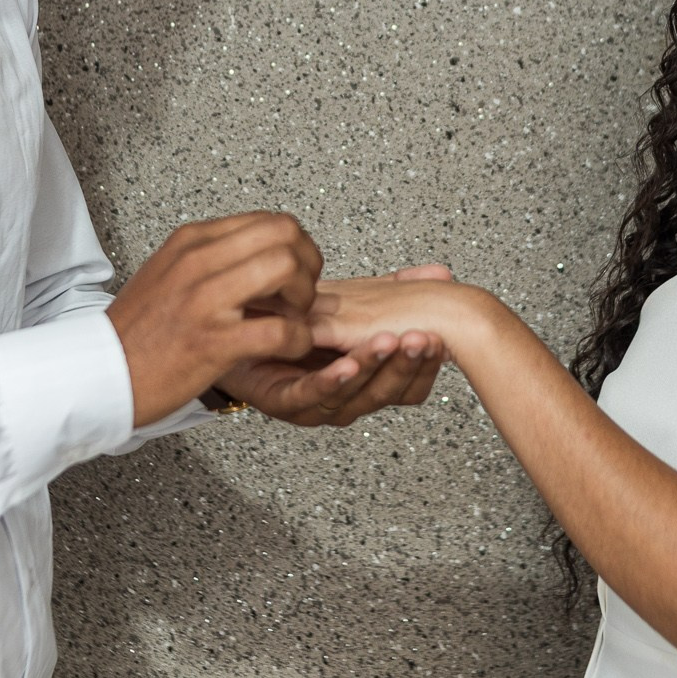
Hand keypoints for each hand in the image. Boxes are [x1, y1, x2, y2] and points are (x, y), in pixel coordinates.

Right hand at [108, 212, 321, 426]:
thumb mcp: (166, 273)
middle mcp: (199, 262)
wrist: (98, 375)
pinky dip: (298, 339)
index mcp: (191, 242)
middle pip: (285, 232)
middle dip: (309, 263)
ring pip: (286, 268)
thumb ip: (206, 257)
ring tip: (293, 319)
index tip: (295, 272)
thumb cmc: (134, 333)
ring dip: (305, 296)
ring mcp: (205, 300)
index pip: (268, 219)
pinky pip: (280, 330)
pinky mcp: (213, 342)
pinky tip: (287, 347)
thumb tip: (250, 251)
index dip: (296, 245)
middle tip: (301, 294)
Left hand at [219, 265, 452, 426]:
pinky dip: (331, 379)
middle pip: (388, 390)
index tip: (443, 338)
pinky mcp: (284, 401)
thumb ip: (394, 290)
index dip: (427, 362)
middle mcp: (346, 396)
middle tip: (421, 338)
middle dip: (407, 363)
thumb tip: (441, 275)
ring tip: (388, 342)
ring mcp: (316, 402)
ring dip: (372, 366)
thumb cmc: (295, 322)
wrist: (234, 332)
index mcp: (367, 378)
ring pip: (353, 393)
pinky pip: (311, 394)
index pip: (411, 381)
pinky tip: (345, 362)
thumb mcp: (353, 302)